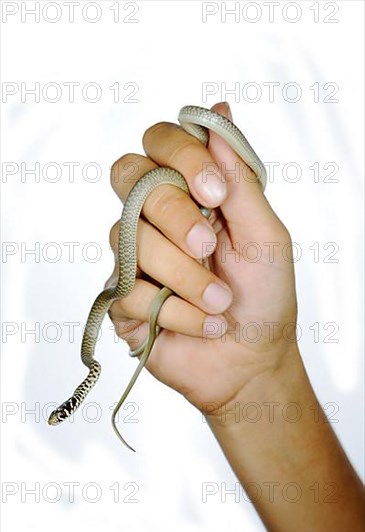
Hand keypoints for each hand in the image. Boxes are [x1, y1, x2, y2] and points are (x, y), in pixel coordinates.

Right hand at [106, 102, 298, 413]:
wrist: (251, 361)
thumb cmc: (264, 297)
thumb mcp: (266, 235)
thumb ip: (241, 179)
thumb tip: (221, 113)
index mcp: (190, 195)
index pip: (159, 142)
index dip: (181, 156)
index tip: (215, 191)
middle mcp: (155, 218)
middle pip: (129, 177)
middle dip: (173, 214)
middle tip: (209, 247)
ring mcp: (134, 257)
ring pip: (130, 238)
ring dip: (185, 276)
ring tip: (219, 303)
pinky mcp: (121, 298)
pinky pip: (129, 290)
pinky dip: (176, 312)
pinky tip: (202, 325)